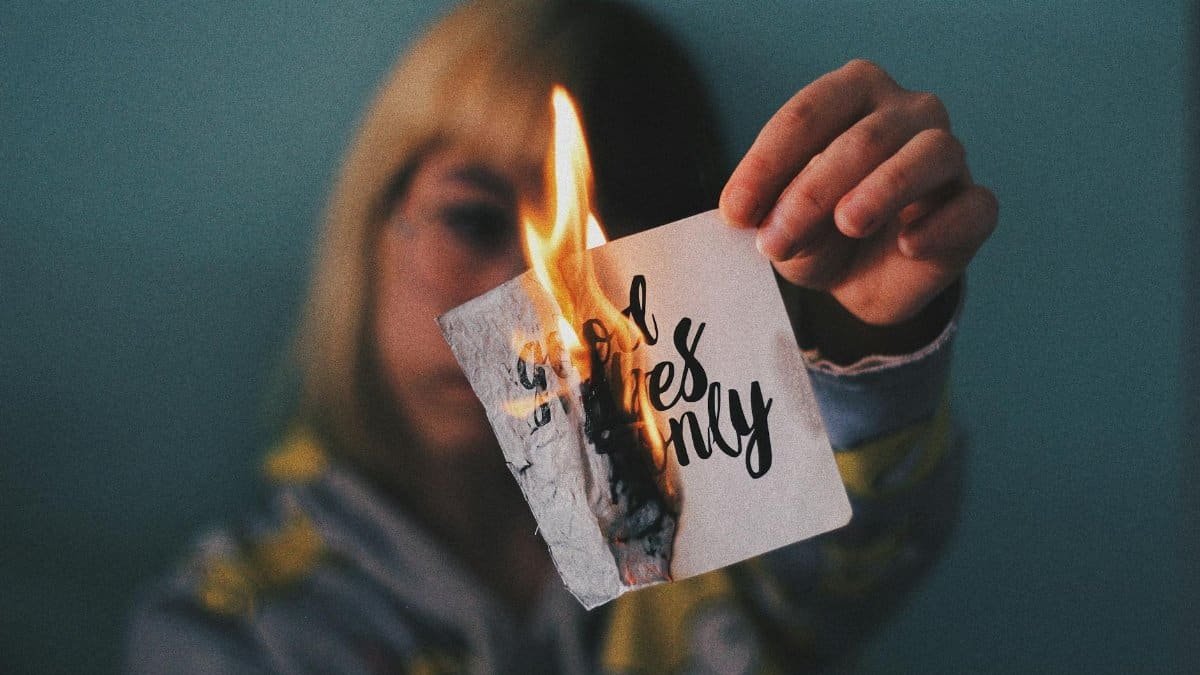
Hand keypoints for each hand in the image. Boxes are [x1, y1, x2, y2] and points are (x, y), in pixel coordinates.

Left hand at [720, 59, 996, 328]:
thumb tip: (774, 219)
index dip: (767, 164)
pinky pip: (972, 205)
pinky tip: (910, 245)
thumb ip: (777, 216)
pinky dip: (942, 224)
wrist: (861, 280)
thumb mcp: (783, 227)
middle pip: (865, 137)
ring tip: (849, 222)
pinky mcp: (973, 206)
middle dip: (812, 192)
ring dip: (885, 188)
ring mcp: (947, 156)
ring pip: (929, 152)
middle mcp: (906, 111)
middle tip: (775, 242)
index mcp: (851, 94)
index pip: (808, 114)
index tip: (735, 214)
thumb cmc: (817, 231)